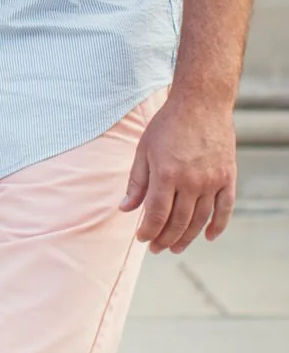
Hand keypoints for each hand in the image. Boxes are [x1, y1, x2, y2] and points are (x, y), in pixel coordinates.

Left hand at [120, 95, 236, 251]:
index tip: (142, 239)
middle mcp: (191, 182)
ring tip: (176, 247)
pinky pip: (225, 210)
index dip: (148, 231)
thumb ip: (137, 181)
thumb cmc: (167, 124)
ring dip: (188, 238)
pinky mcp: (227, 178)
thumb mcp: (144, 149)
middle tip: (157, 248)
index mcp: (166, 174)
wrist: (201, 104)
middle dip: (165, 239)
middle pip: (178, 222)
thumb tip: (125, 208)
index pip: (156, 214)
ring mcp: (212, 181)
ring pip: (200, 220)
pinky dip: (218, 226)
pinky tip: (208, 237)